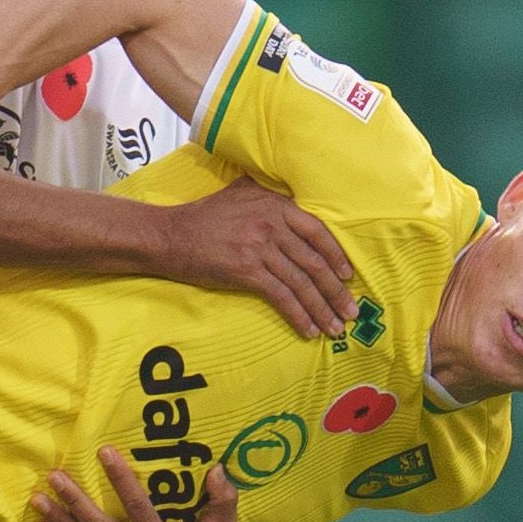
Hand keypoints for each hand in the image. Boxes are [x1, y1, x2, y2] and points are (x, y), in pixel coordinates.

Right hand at [152, 180, 356, 338]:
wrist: (172, 235)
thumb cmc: (205, 216)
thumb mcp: (241, 191)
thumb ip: (268, 194)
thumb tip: (291, 194)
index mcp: (276, 205)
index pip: (317, 232)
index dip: (336, 256)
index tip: (347, 276)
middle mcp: (273, 225)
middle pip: (314, 262)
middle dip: (336, 291)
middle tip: (351, 310)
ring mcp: (260, 248)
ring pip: (301, 283)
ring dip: (322, 308)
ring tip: (336, 327)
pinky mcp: (246, 271)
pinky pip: (281, 297)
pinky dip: (297, 315)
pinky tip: (308, 330)